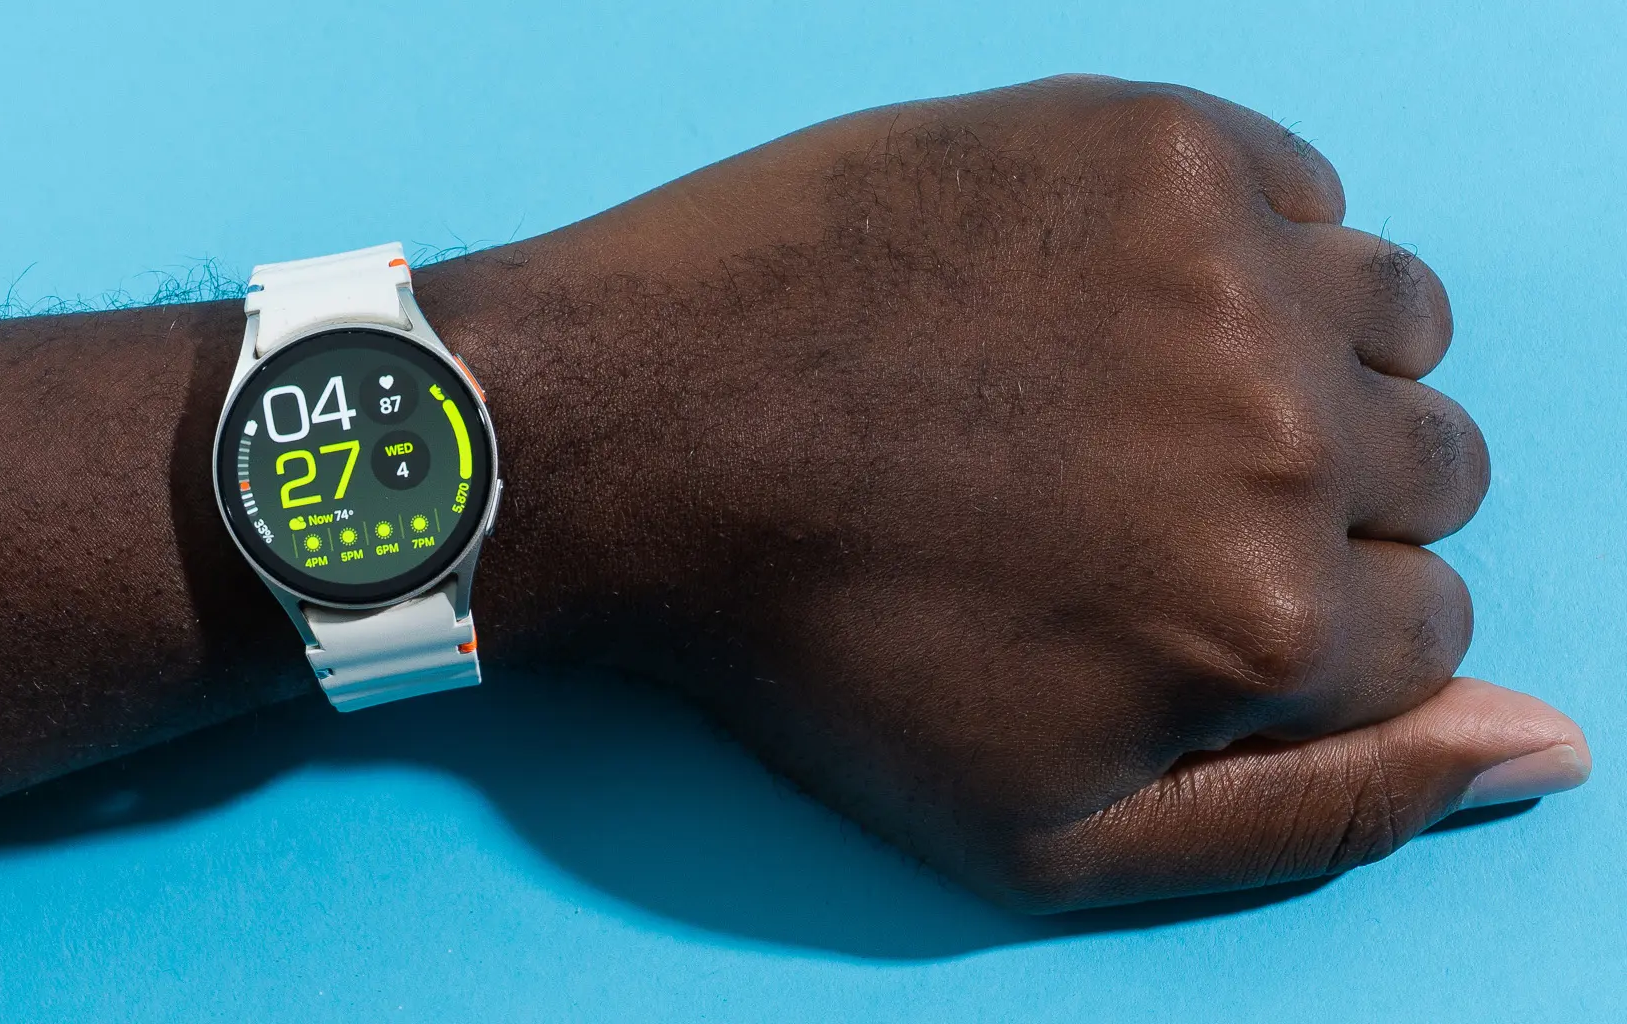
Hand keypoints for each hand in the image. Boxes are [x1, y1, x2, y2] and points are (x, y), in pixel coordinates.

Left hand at [422, 75, 1590, 909]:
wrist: (639, 434)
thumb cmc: (819, 649)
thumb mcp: (1049, 833)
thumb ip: (1321, 813)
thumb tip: (1550, 746)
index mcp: (1267, 620)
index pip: (1425, 631)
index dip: (1299, 625)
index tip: (1171, 593)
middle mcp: (1279, 434)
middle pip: (1433, 471)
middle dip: (1318, 501)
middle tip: (1135, 491)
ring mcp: (1217, 265)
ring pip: (1392, 323)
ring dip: (1307, 364)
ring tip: (1133, 388)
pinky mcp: (1147, 142)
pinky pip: (1302, 191)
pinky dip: (1239, 244)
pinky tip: (1098, 291)